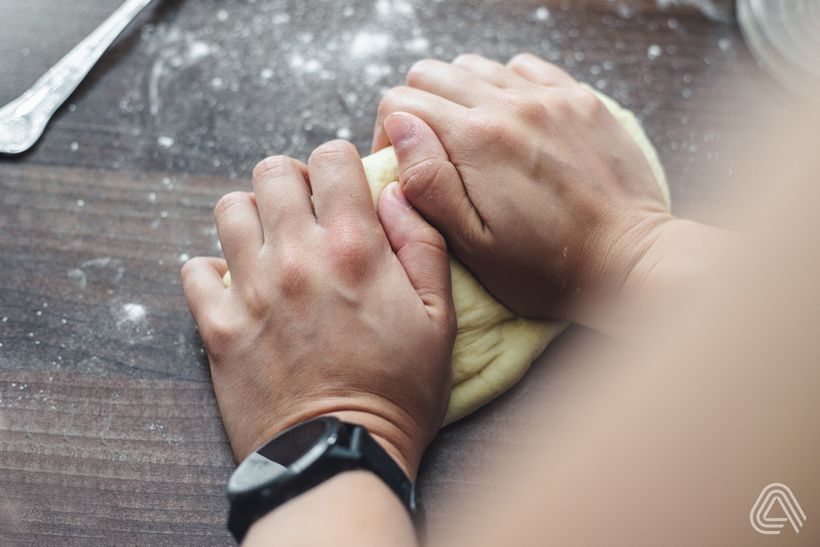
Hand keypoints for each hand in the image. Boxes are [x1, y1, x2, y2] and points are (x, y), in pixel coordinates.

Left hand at [181, 141, 455, 476]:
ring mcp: (250, 289)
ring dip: (253, 217)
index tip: (345, 188)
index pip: (332, 158)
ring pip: (229, 209)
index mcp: (354, 248)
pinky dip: (214, 270)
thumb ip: (422, 244)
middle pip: (272, 171)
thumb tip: (396, 194)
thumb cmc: (399, 392)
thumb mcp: (439, 319)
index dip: (341, 163)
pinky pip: (195, 269)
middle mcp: (296, 257)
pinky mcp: (217, 326)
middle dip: (293, 181)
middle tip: (308, 213)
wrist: (340, 456)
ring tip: (273, 245)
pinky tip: (239, 287)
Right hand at [372, 53, 672, 320]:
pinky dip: (506, 86)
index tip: (405, 167)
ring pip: (475, 65)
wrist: (634, 260)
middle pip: (431, 73)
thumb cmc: (549, 268)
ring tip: (472, 140)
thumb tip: (400, 128)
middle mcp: (510, 106)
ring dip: (459, 96)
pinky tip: (512, 122)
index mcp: (477, 142)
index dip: (389, 135)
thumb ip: (429, 185)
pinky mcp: (580, 100)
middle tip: (433, 152)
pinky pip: (525, 67)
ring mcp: (549, 97)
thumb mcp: (475, 247)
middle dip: (417, 109)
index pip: (400, 102)